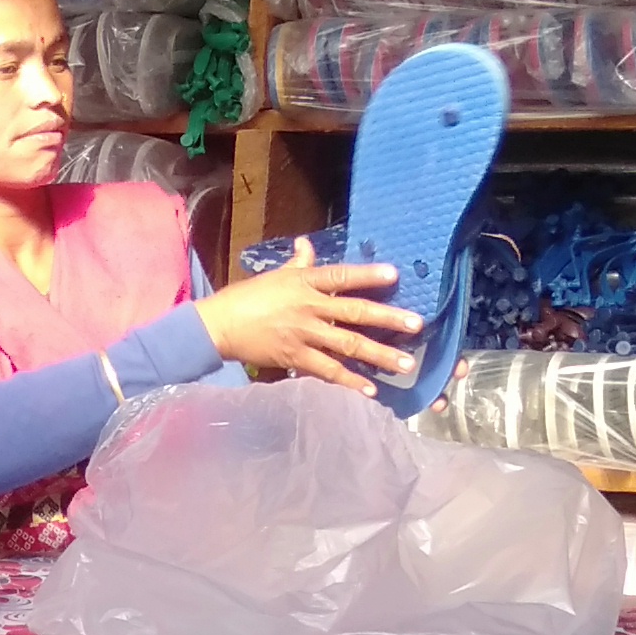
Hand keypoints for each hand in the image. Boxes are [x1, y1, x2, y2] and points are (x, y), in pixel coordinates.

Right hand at [193, 239, 425, 393]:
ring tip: (405, 364)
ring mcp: (303, 334)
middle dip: (387, 318)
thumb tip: (307, 243)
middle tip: (416, 324)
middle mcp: (308, 307)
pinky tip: (370, 390)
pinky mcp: (295, 357)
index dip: (368, 275)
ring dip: (379, 354)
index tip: (395, 275)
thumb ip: (298, 262)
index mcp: (304, 283)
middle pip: (354, 311)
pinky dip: (349, 381)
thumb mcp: (275, 275)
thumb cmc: (247, 297)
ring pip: (347, 344)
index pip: (341, 276)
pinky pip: (327, 371)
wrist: (219, 325)